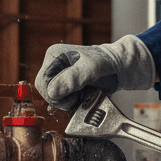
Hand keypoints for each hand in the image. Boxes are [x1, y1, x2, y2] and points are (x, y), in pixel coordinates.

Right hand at [35, 35, 154, 111]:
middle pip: (46, 92)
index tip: (73, 96)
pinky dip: (73, 105)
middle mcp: (54, 66)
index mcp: (54, 56)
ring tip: (85, 96)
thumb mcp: (91, 68)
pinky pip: (63, 101)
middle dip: (62, 99)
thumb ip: (73, 78)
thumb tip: (53, 92)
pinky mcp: (67, 86)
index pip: (42, 82)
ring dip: (69, 102)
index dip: (55, 94)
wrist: (119, 67)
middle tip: (79, 98)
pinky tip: (84, 100)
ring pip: (54, 99)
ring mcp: (60, 77)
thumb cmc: (106, 63)